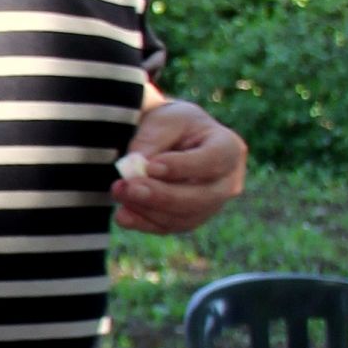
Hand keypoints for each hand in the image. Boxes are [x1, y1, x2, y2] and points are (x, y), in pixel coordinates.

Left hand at [111, 97, 246, 233]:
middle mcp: (227, 182)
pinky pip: (171, 226)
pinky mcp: (192, 218)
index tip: (150, 166)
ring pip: (185, 217)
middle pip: (201, 197)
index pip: (212, 161)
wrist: (171, 137)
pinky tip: (123, 215)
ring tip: (119, 193)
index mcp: (228, 148)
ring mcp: (212, 204)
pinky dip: (145, 222)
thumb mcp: (163, 121)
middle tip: (129, 187)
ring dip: (148, 209)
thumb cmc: (171, 124)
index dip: (182, 167)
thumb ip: (151, 142)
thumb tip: (135, 168)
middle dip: (161, 195)